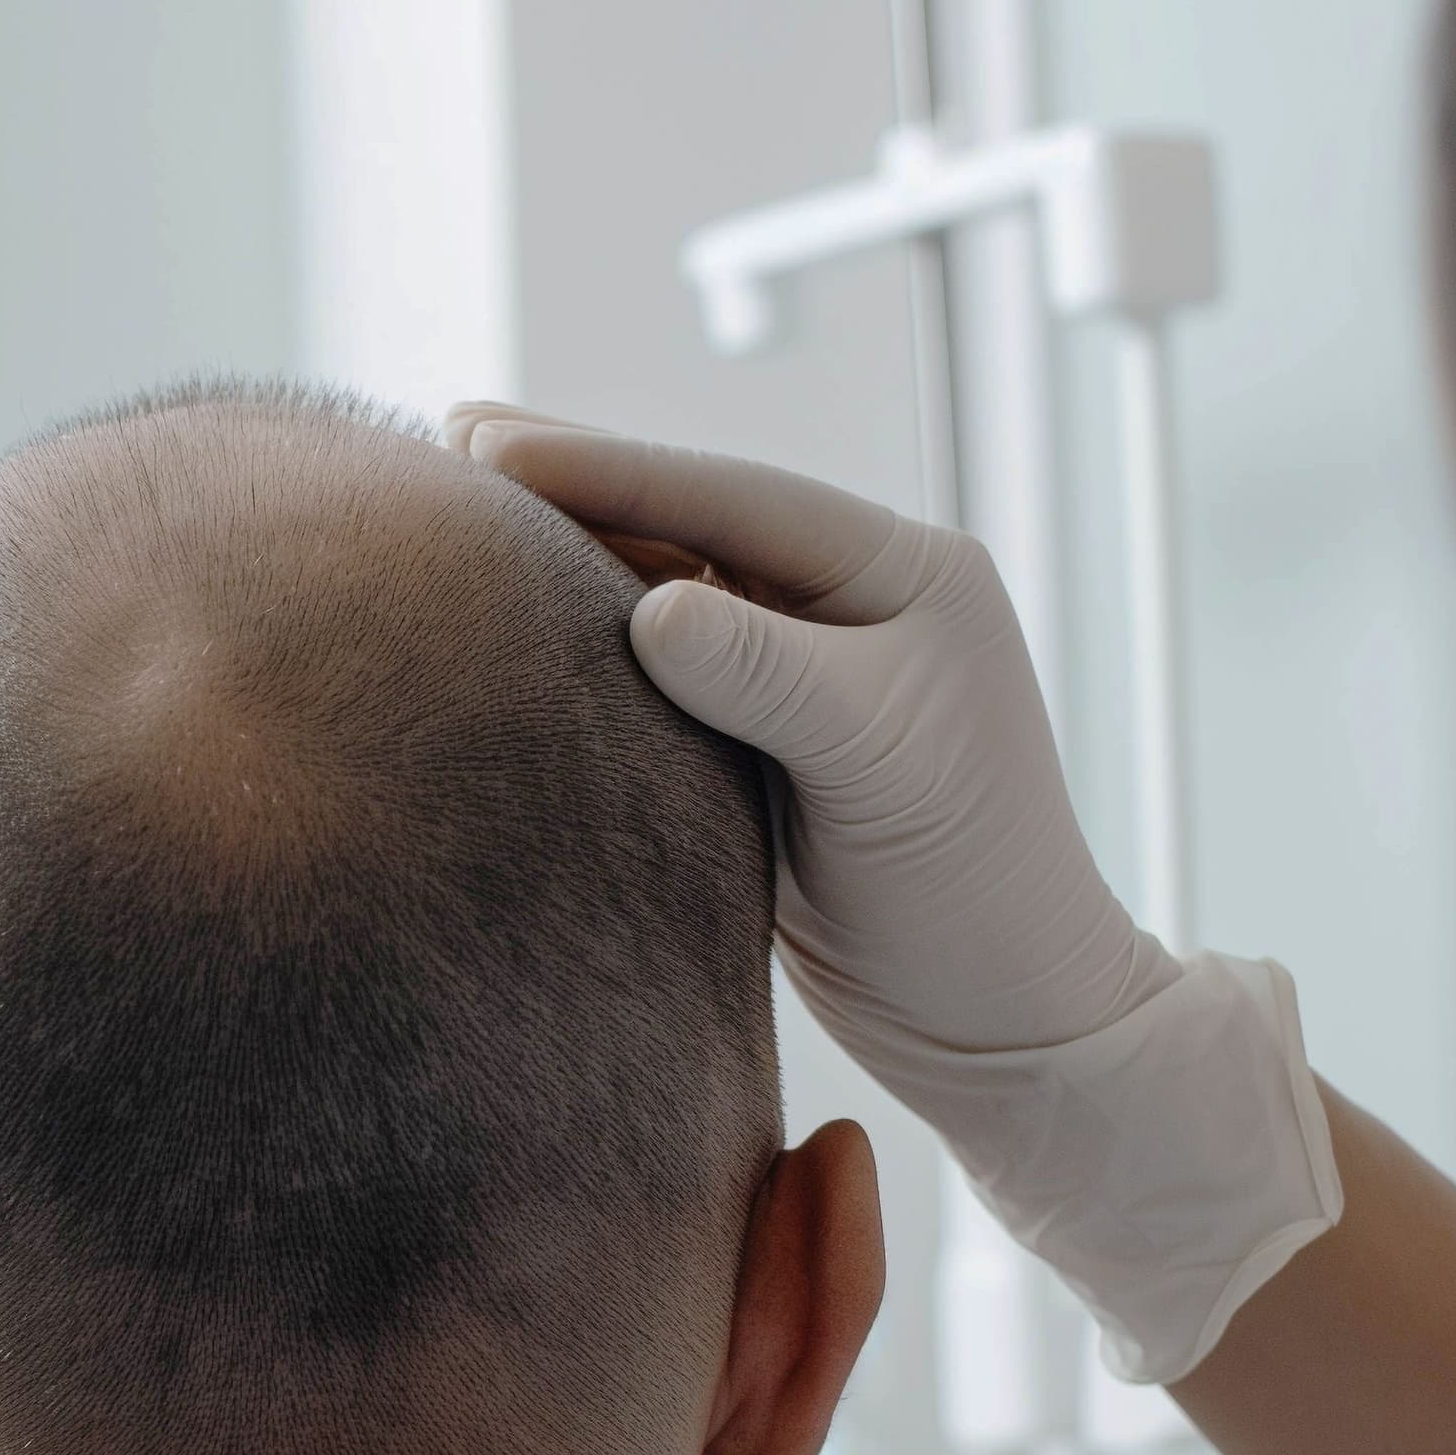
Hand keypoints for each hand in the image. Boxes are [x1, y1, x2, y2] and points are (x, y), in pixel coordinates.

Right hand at [445, 403, 1171, 1061]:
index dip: (612, 466)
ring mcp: (807, 673)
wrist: (1001, 1018)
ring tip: (463, 508)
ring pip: (669, 588)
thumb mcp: (875, 765)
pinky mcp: (765, 745)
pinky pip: (661, 671)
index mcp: (904, 576)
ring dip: (573, 551)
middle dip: (578, 482)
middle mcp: (854, 605)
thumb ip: (766, 676)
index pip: (736, 500)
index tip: (496, 446)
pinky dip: (589, 639)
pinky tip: (518, 618)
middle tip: (454, 435)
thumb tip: (650, 607)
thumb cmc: (967, 890)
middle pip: (694, 522)